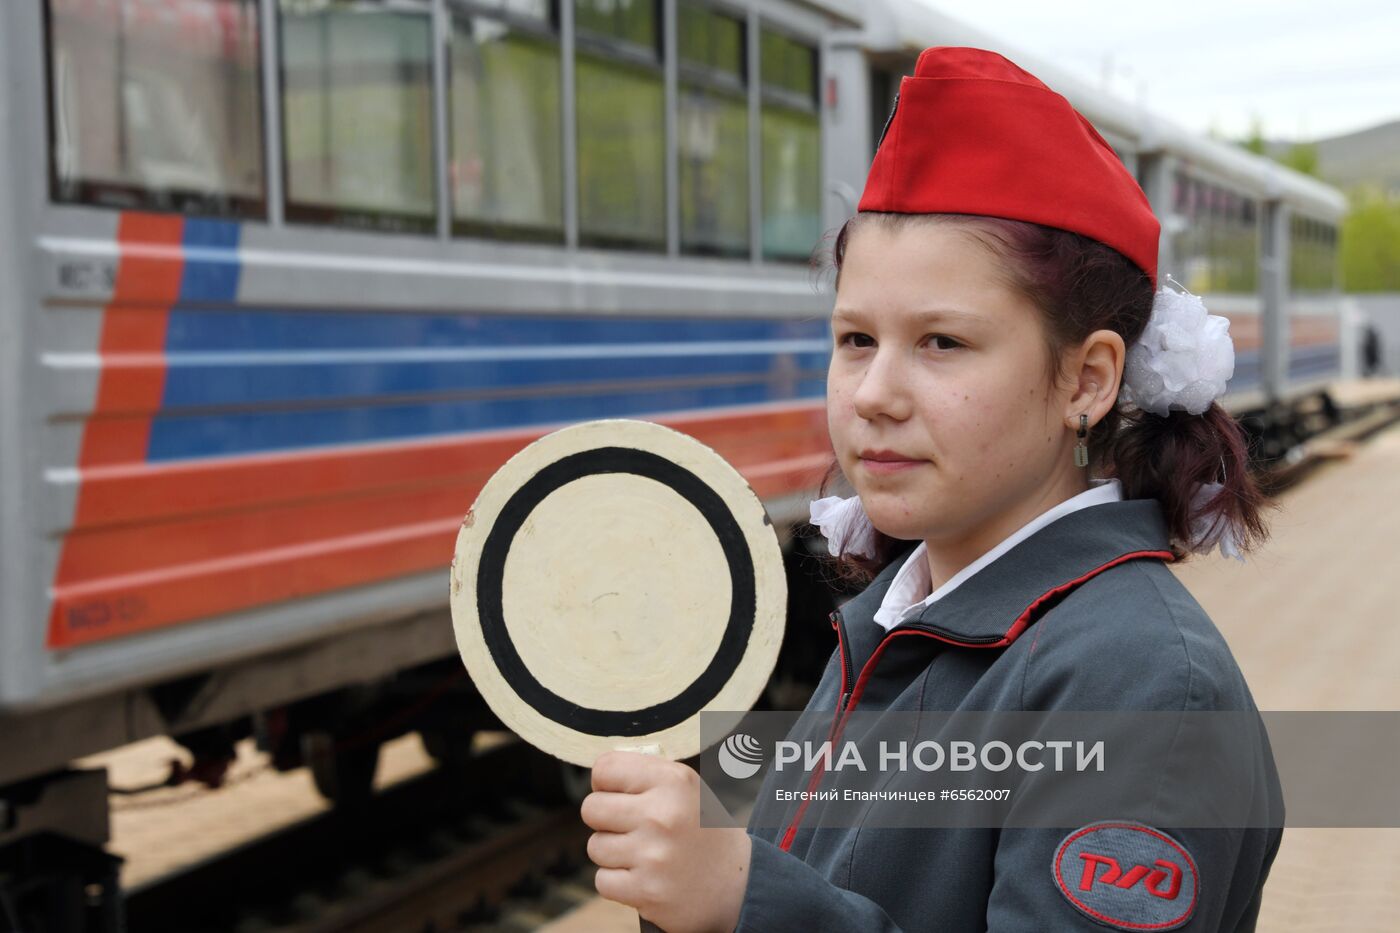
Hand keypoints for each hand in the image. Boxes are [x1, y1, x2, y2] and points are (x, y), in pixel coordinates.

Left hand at [581, 750, 750, 931]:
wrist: (738, 884)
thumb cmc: (702, 830)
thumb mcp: (686, 787)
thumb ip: (645, 774)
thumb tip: (598, 771)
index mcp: (673, 782)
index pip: (604, 769)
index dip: (606, 783)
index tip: (620, 794)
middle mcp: (663, 815)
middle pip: (591, 808)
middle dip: (606, 819)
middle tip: (631, 827)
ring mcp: (654, 856)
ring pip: (595, 846)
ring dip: (613, 853)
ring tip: (643, 853)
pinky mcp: (647, 892)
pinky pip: (602, 880)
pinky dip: (618, 882)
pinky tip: (643, 876)